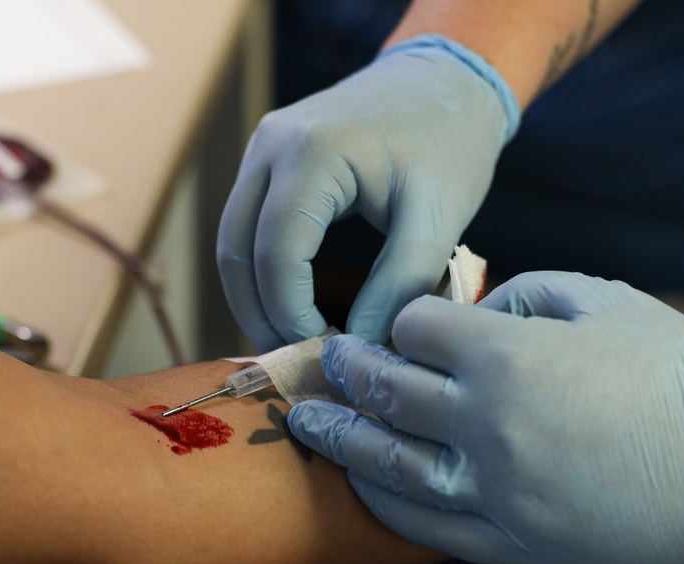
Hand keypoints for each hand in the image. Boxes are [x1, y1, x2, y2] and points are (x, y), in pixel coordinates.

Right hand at [217, 35, 518, 351]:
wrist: (445, 79)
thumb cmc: (450, 142)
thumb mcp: (438, 216)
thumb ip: (400, 284)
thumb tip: (361, 347)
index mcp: (311, 153)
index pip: (277, 255)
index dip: (291, 315)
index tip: (324, 355)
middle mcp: (270, 146)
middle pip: (236, 252)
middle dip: (262, 316)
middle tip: (299, 364)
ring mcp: (262, 149)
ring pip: (233, 243)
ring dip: (256, 298)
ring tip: (295, 344)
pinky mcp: (270, 160)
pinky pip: (249, 226)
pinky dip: (263, 272)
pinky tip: (293, 307)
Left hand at [288, 272, 683, 563]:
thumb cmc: (674, 372)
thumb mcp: (601, 298)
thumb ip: (522, 293)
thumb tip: (474, 315)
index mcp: (505, 355)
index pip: (413, 328)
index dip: (404, 320)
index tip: (406, 326)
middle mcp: (484, 423)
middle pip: (387, 390)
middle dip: (349, 370)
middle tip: (326, 364)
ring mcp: (492, 490)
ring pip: (388, 461)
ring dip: (341, 437)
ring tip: (309, 424)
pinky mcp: (508, 541)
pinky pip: (423, 524)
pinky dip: (382, 500)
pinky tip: (362, 482)